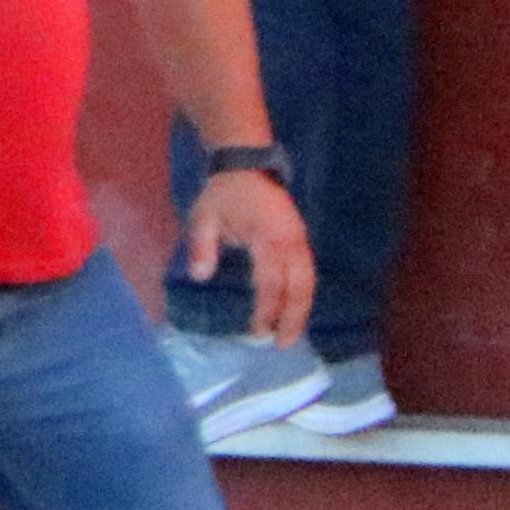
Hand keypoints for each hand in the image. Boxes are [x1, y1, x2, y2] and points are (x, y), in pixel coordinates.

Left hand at [182, 168, 316, 344]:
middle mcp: (290, 240)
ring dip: (302, 310)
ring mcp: (299, 239)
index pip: (271, 282)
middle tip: (281, 344)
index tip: (256, 332)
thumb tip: (200, 277)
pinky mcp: (301, 240)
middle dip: (293, 318)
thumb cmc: (224, 194)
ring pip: (309, 281)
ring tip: (290, 335)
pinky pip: (308, 273)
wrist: (248, 165)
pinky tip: (294, 312)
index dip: (266, 310)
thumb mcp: (204, 216)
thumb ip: (201, 246)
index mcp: (267, 236)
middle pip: (300, 286)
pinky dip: (303, 295)